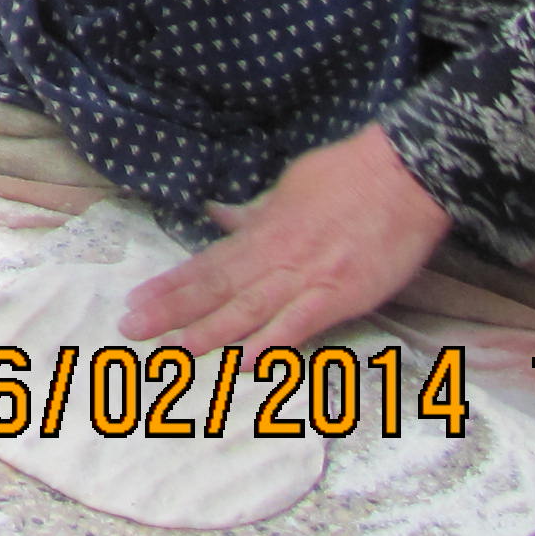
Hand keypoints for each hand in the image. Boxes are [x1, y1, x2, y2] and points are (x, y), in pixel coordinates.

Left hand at [120, 124, 452, 352]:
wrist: (403, 175)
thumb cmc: (348, 176)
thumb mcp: (288, 187)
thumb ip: (253, 213)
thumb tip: (220, 218)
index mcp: (262, 230)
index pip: (207, 263)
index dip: (170, 284)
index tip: (136, 300)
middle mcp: (276, 255)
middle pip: (217, 288)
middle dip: (173, 311)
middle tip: (131, 329)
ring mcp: (308, 276)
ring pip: (249, 308)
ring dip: (210, 330)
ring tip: (174, 348)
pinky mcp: (343, 294)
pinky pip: (301, 322)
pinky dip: (273, 341)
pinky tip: (247, 360)